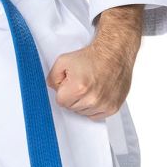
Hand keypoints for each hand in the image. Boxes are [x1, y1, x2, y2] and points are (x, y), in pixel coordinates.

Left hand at [47, 5, 143, 120]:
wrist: (115, 51)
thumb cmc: (92, 56)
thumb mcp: (63, 61)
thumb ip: (52, 78)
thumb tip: (53, 90)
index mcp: (78, 88)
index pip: (61, 102)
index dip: (64, 91)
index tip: (72, 82)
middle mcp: (92, 98)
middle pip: (72, 108)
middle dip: (74, 97)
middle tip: (82, 82)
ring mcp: (103, 104)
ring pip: (84, 113)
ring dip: (84, 102)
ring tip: (91, 86)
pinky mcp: (112, 107)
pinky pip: (96, 116)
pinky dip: (95, 107)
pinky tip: (98, 93)